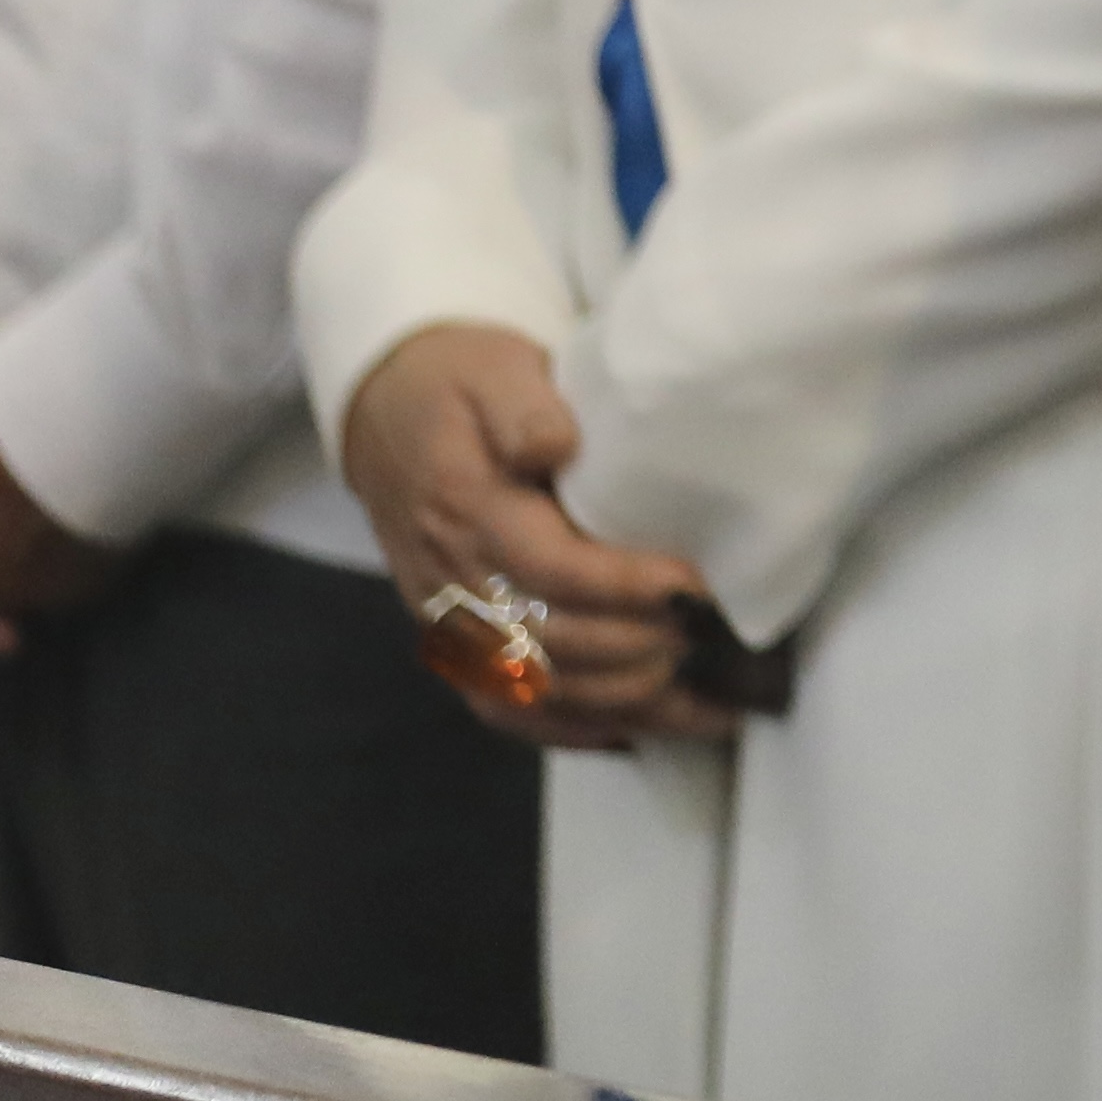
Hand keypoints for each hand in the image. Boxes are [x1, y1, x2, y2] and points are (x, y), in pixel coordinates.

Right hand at [336, 322, 726, 749]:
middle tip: (713, 643)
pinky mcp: (453, 640)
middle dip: (637, 652)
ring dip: (621, 705)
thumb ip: (525, 406)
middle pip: (548, 642)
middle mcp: (453, 577)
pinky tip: (634, 731)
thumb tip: (557, 442)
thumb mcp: (495, 369)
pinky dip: (570, 728)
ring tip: (705, 706)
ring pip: (532, 689)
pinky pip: (503, 706)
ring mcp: (448, 618)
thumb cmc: (461, 383)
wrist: (388, 412)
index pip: (550, 567)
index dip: (625, 586)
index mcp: (467, 508)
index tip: (694, 587)